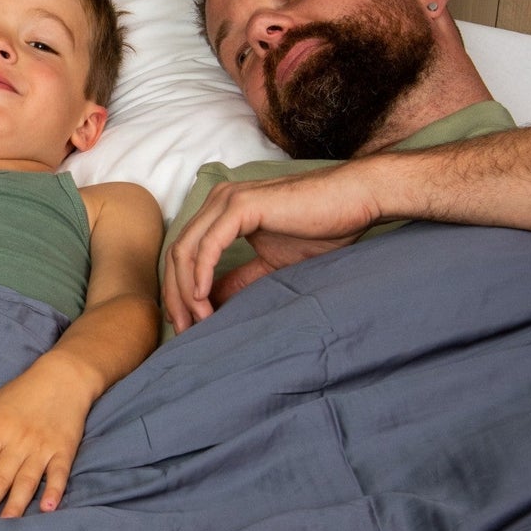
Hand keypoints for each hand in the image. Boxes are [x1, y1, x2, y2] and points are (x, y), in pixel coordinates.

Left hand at [0, 367, 89, 518]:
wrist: (64, 377)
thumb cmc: (20, 393)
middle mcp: (18, 441)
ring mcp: (43, 447)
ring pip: (26, 480)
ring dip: (14, 504)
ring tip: (3, 525)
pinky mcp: (65, 450)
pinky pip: (59, 474)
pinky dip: (54, 491)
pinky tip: (47, 508)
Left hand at [163, 164, 380, 331]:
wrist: (355, 200)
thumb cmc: (321, 229)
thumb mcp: (271, 265)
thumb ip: (239, 281)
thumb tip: (210, 305)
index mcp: (221, 213)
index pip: (186, 255)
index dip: (179, 291)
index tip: (186, 323)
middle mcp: (217, 202)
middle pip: (178, 255)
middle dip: (175, 296)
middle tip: (184, 329)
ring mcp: (227, 200)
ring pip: (187, 251)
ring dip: (186, 290)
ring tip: (198, 320)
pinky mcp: (242, 205)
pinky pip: (209, 244)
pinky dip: (202, 272)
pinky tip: (203, 297)